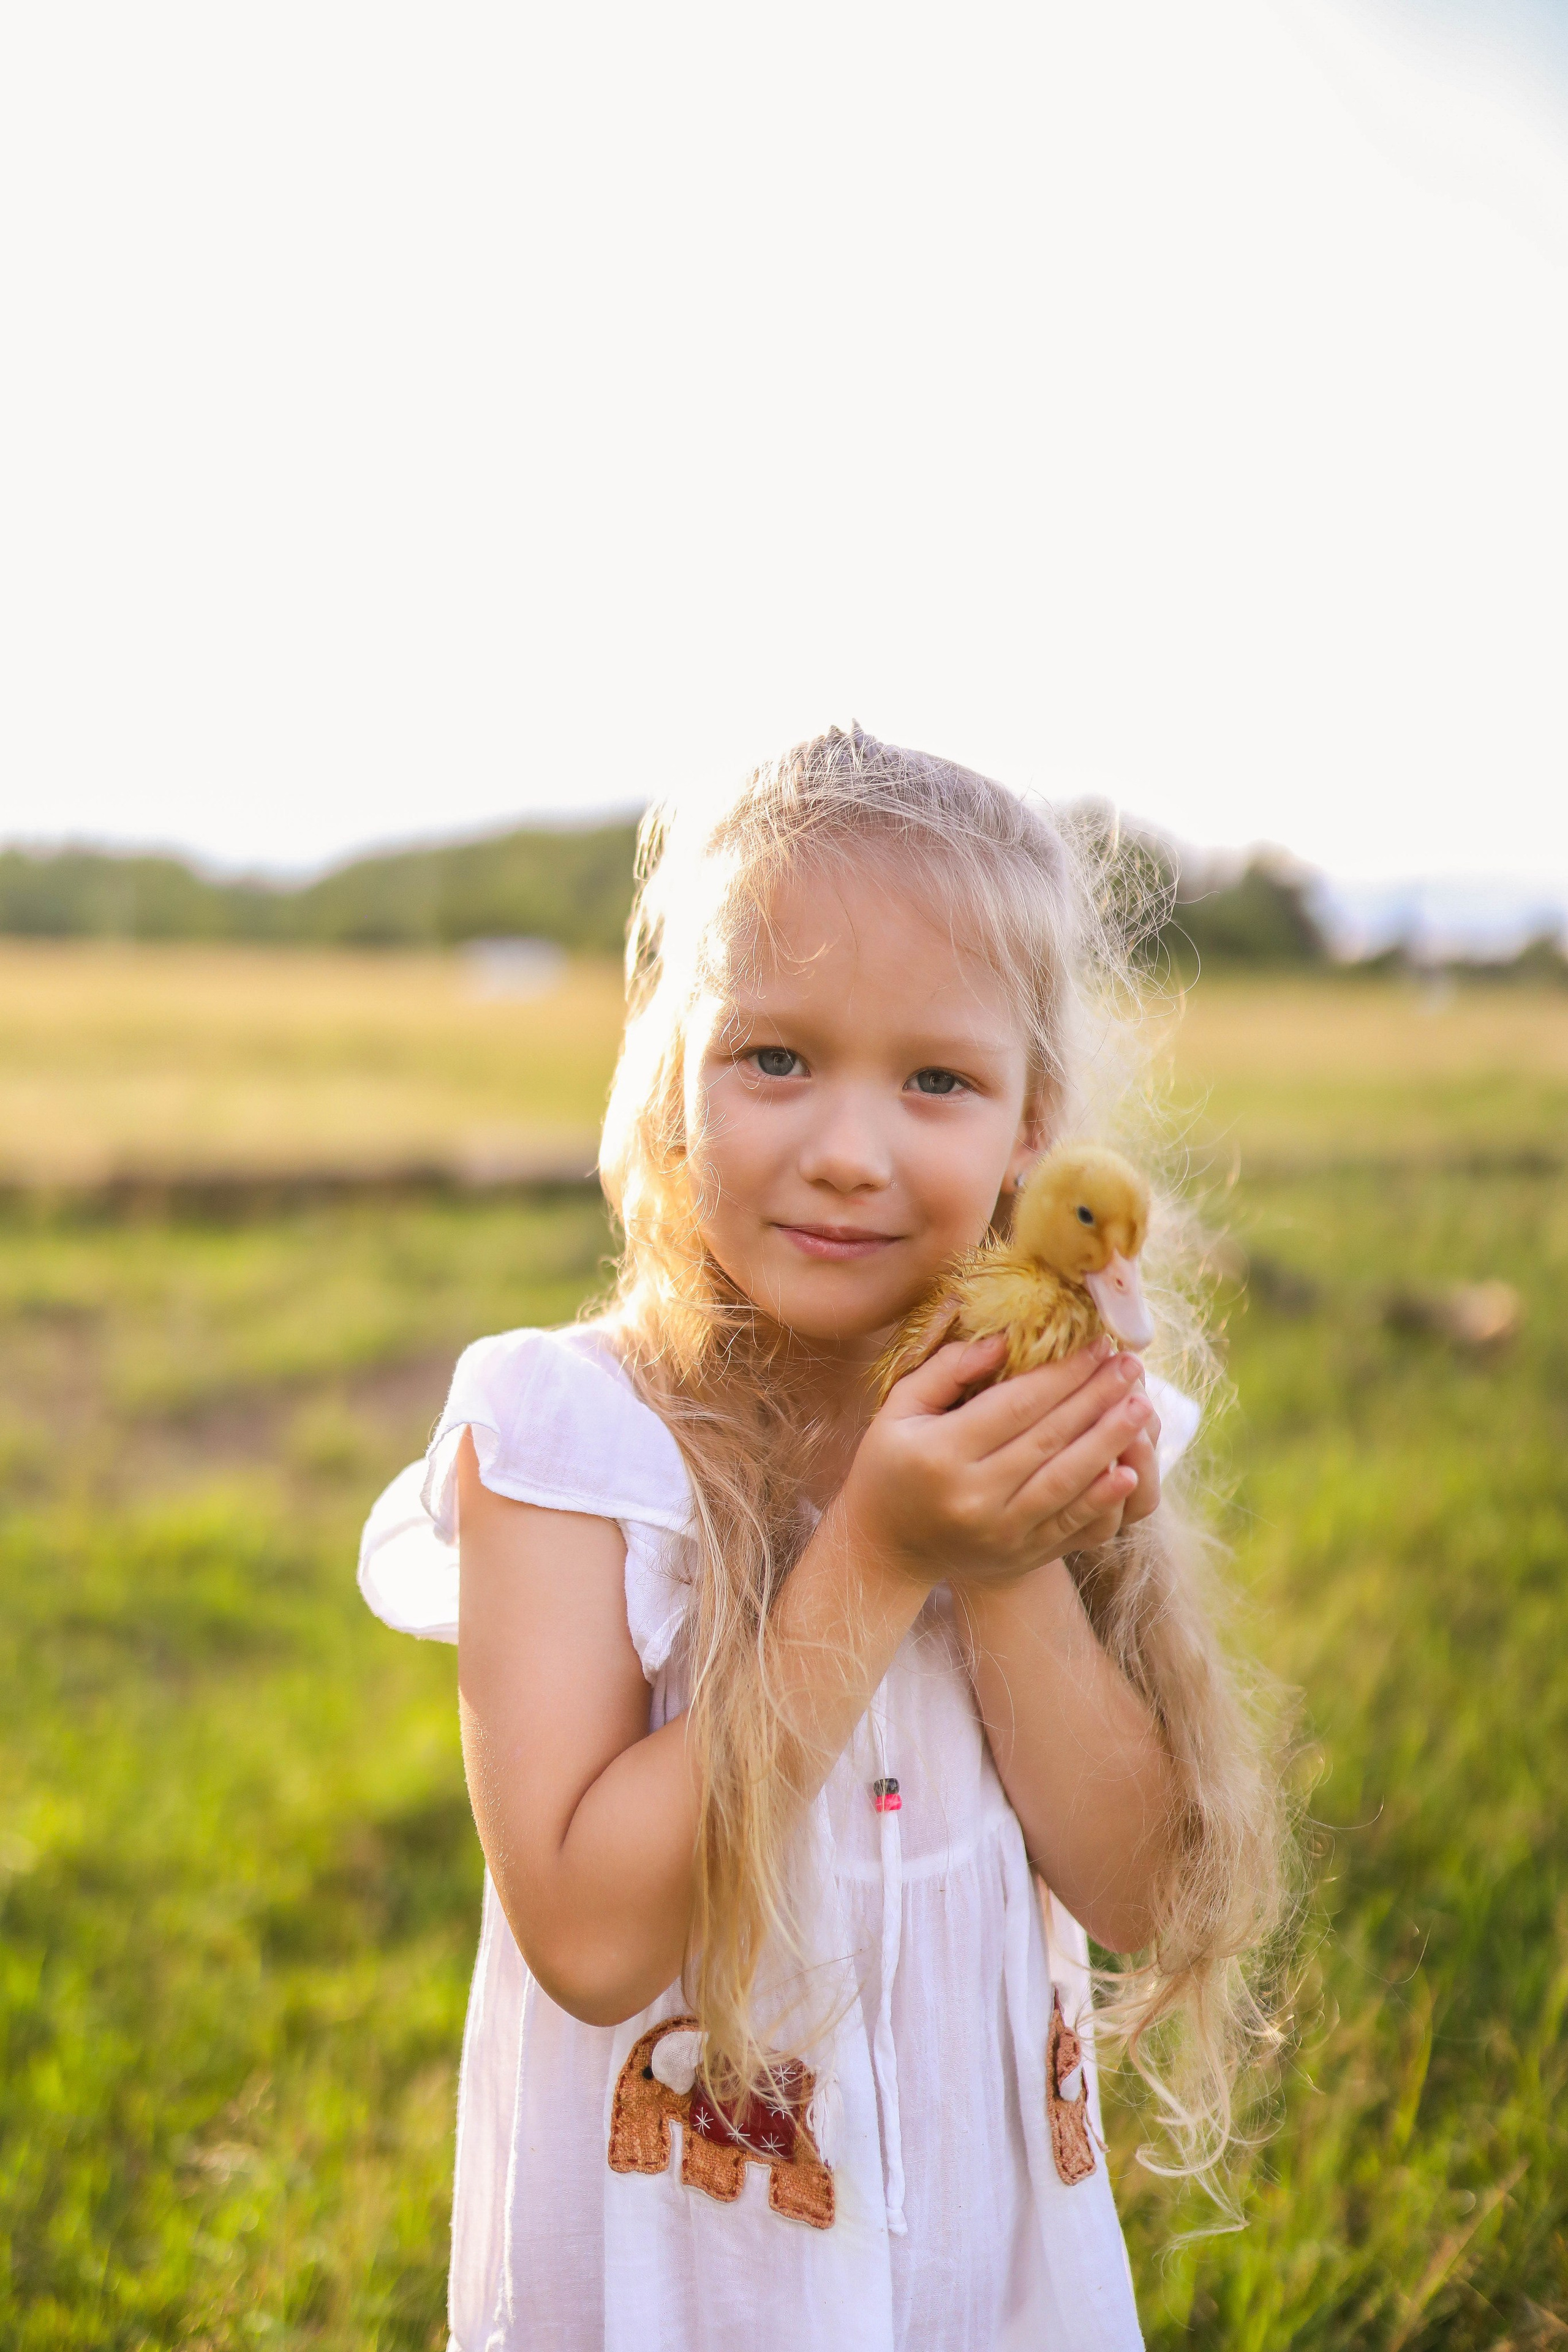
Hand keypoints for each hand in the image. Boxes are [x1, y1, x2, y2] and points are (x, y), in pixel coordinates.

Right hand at [840, 1332, 1158, 1589]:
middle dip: (1096, 1397)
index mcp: (942, 1453)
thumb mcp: (898, 1410)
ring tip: (1142, 1406)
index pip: (1016, 1404)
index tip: (1096, 1344)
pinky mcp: (1019, 1556)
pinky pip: (1070, 1525)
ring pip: (1067, 1481)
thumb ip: (946, 1370)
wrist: (885, 1548)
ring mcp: (1000, 1532)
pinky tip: (1130, 1471)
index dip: (1062, 1373)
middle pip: (1049, 1438)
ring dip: (1110, 1441)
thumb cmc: (890, 1466)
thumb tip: (1004, 1340)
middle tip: (1131, 1364)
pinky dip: (1102, 1499)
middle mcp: (974, 1496)